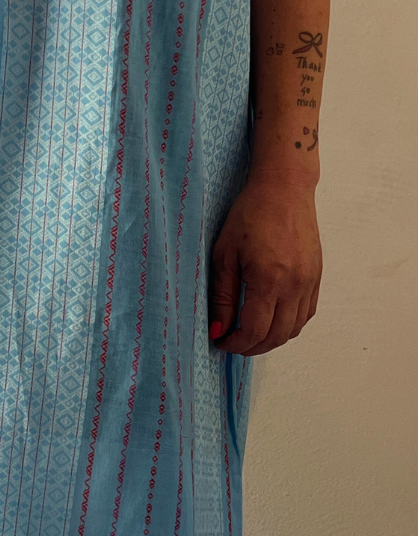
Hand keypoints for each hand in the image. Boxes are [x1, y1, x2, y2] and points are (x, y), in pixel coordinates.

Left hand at [208, 175, 321, 354]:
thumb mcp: (224, 255)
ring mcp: (310, 281)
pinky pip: (307, 313)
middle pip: (277, 336)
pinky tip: (271, 318)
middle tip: (233, 342)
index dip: (236, 344)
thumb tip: (218, 330)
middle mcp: (295, 285)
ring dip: (272, 339)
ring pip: (295, 329)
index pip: (255, 331)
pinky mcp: (317, 275)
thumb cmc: (250, 215)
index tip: (221, 341)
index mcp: (270, 280)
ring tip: (250, 333)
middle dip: (252, 347)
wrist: (284, 188)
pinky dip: (289, 324)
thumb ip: (222, 297)